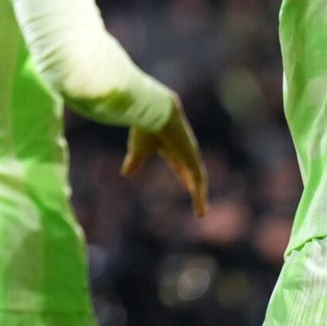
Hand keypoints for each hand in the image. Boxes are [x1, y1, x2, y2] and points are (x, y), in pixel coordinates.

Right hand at [123, 95, 207, 216]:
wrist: (155, 112)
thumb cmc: (145, 127)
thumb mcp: (138, 149)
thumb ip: (134, 161)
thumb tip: (125, 174)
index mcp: (171, 147)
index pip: (179, 165)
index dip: (183, 177)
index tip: (187, 186)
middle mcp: (183, 151)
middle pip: (191, 173)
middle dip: (194, 187)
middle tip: (200, 202)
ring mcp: (190, 155)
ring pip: (197, 180)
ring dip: (199, 196)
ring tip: (201, 213)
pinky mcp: (193, 160)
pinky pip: (199, 182)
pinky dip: (200, 196)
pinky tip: (200, 209)